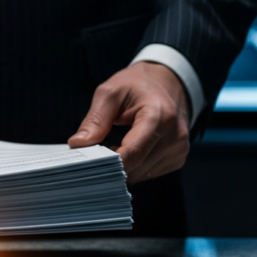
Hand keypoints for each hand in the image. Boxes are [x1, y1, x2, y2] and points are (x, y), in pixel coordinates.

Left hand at [68, 61, 190, 182]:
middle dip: (111, 166)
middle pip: (135, 167)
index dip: (107, 164)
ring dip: (123, 167)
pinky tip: (128, 151)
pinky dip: (135, 167)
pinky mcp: (178, 157)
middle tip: (94, 154)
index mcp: (159, 116)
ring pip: (141, 174)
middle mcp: (174, 136)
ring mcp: (179, 149)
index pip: (132, 153)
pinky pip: (150, 173)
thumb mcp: (111, 93)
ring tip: (112, 148)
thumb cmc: (137, 84)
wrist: (168, 82)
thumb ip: (95, 120)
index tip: (86, 163)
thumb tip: (77, 144)